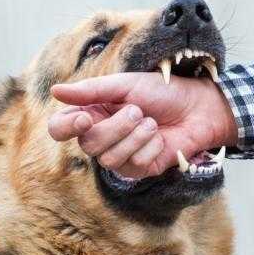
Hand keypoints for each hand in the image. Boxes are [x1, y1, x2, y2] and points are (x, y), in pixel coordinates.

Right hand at [48, 72, 236, 178]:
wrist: (198, 108)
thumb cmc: (162, 92)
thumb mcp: (125, 85)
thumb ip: (91, 90)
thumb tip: (55, 90)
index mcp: (92, 113)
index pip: (60, 128)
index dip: (66, 127)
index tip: (86, 118)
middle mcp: (101, 136)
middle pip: (88, 144)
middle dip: (115, 127)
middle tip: (138, 111)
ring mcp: (119, 155)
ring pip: (109, 159)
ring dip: (135, 137)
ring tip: (152, 123)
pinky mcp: (139, 170)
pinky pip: (133, 166)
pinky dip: (149, 148)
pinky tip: (160, 139)